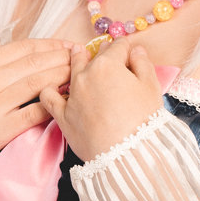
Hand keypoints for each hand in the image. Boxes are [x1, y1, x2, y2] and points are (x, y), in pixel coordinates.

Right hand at [0, 37, 75, 177]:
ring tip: (80, 77)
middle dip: (64, 59)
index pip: (25, 47)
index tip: (70, 46)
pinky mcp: (0, 129)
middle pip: (36, 63)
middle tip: (83, 60)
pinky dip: (53, 105)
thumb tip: (34, 57)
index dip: (52, 45)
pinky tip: (65, 102)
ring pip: (39, 84)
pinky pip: (34, 113)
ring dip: (63, 78)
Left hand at [40, 38, 162, 162]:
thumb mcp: (151, 87)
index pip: (119, 47)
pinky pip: (48, 97)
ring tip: (75, 54)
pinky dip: (49, 90)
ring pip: (69, 70)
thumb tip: (136, 50)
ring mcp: (72, 94)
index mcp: (109, 64)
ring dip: (73, 60)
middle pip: (94, 56)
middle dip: (101, 53)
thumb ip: (143, 64)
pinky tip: (52, 86)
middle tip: (104, 52)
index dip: (126, 47)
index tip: (128, 50)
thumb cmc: (143, 120)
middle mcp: (87, 75)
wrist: (127, 153)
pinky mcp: (63, 115)